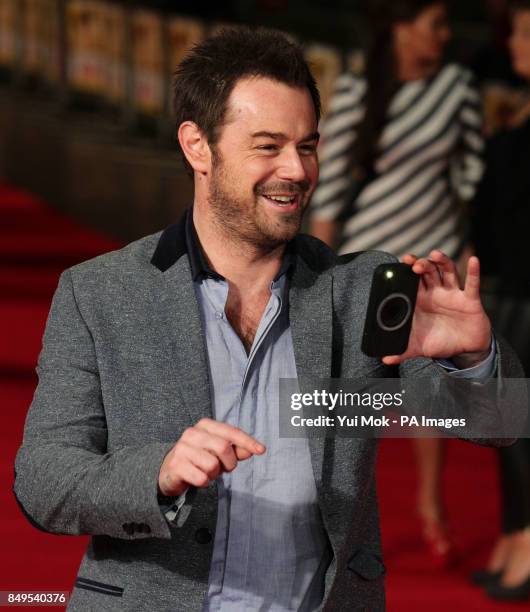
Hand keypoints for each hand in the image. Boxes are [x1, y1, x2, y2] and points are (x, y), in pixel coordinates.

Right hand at [158, 418, 265, 496]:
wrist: (170, 471)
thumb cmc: (199, 458)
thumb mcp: (219, 452)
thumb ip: (236, 450)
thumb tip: (252, 450)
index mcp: (205, 425)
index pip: (231, 432)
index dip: (247, 441)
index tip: (261, 450)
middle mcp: (192, 433)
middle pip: (223, 447)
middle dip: (229, 463)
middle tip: (225, 469)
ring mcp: (182, 449)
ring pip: (212, 465)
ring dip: (215, 474)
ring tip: (207, 472)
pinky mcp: (176, 465)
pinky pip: (201, 478)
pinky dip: (204, 482)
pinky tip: (198, 478)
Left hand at [382, 250, 491, 366]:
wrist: (465, 350)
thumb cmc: (440, 342)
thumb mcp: (419, 347)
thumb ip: (402, 352)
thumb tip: (385, 359)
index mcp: (422, 300)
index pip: (412, 280)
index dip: (407, 270)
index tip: (401, 262)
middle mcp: (436, 293)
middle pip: (428, 272)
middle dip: (421, 264)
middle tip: (413, 262)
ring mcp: (453, 294)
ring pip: (448, 272)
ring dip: (442, 261)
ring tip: (435, 255)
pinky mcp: (470, 300)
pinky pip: (472, 284)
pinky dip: (474, 272)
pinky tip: (473, 260)